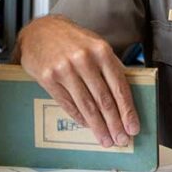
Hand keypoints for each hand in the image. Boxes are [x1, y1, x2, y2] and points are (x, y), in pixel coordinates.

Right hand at [17, 16, 139, 148]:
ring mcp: (64, 69)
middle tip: (121, 140)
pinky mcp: (48, 77)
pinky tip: (87, 126)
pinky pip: (68, 104)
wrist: (39, 31)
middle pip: (104, 100)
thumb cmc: (71, 40)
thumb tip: (126, 97)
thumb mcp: (95, 45)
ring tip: (106, 140)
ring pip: (87, 105)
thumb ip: (110, 67)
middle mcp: (84, 59)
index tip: (133, 127)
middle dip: (115, 124)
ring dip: (98, 127)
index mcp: (101, 51)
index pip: (119, 87)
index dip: (127, 111)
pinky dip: (79, 117)